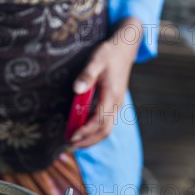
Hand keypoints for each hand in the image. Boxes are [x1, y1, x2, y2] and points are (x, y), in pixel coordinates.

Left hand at [69, 17, 142, 148]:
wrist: (125, 48)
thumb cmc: (108, 53)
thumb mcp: (96, 60)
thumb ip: (87, 75)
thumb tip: (77, 89)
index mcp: (111, 95)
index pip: (99, 120)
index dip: (85, 131)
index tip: (71, 136)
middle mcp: (116, 103)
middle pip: (105, 131)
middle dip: (88, 141)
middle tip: (70, 146)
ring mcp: (117, 104)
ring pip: (106, 129)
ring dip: (91, 138)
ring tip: (74, 143)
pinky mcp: (114, 103)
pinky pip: (106, 123)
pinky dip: (94, 131)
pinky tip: (82, 131)